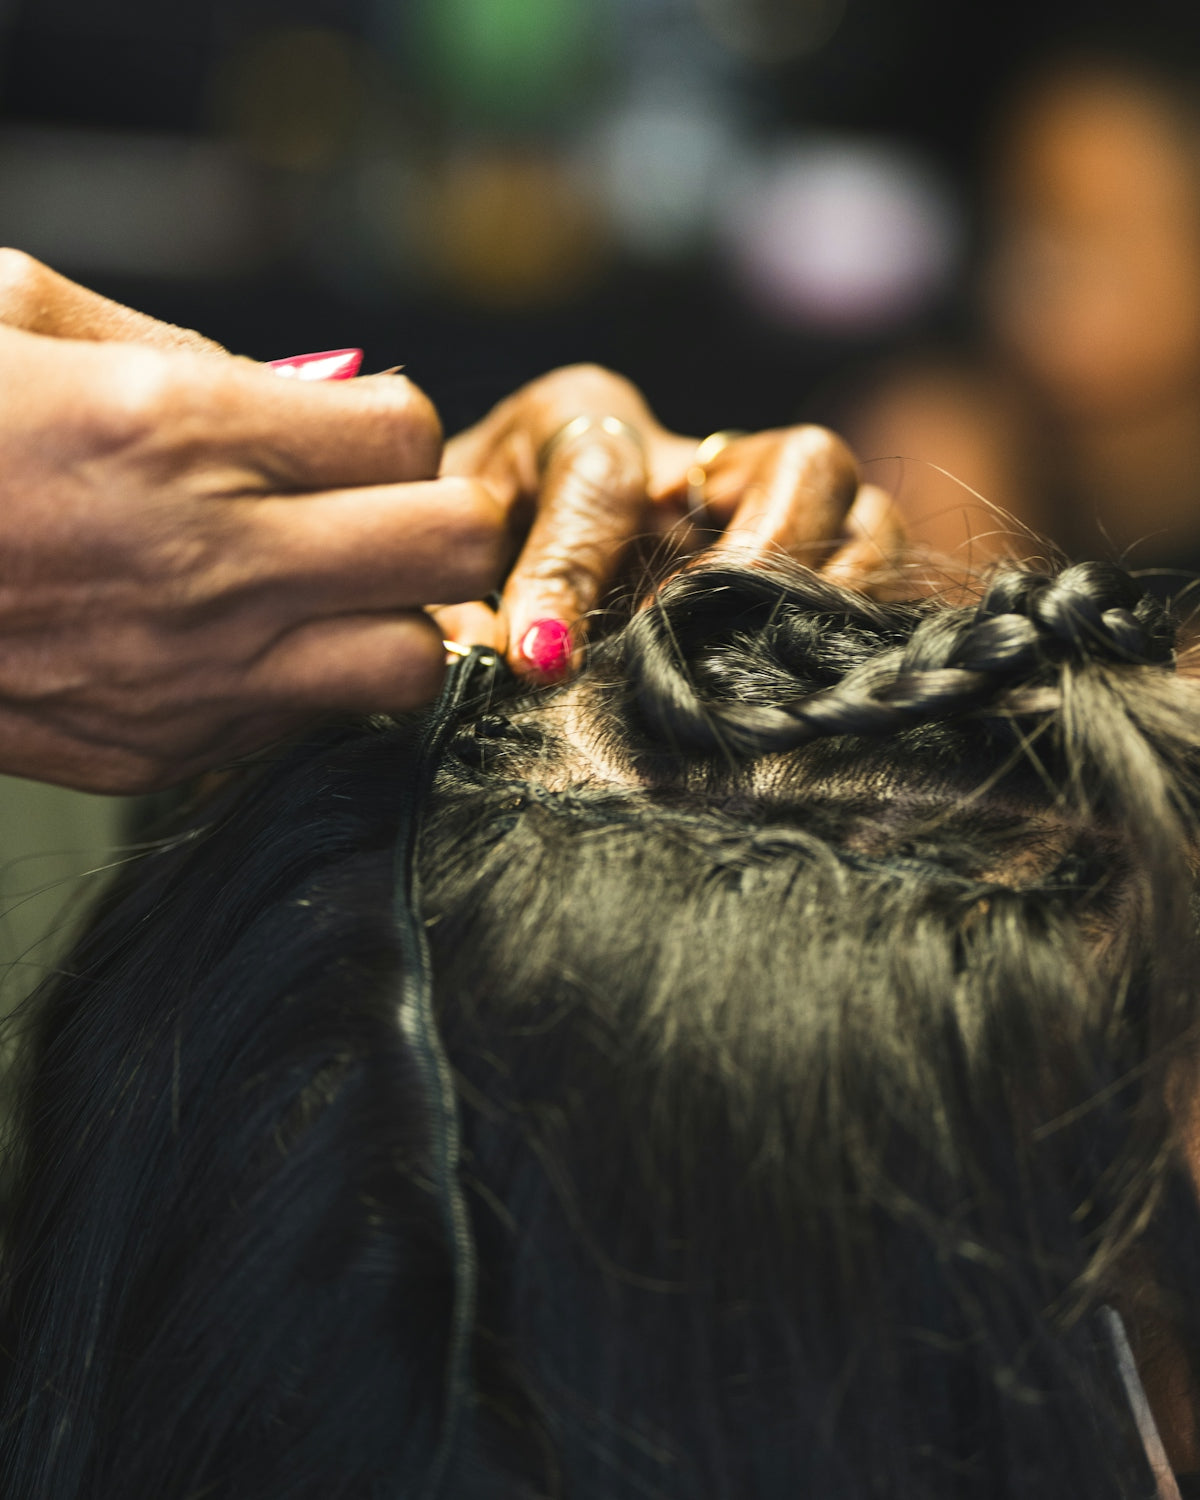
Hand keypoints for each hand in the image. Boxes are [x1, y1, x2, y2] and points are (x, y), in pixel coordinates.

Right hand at [0, 252, 504, 791]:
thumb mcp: (19, 315)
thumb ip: (191, 353)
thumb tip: (315, 391)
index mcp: (172, 428)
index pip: (407, 433)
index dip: (399, 424)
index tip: (360, 430)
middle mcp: (207, 561)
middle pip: (449, 550)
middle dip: (444, 520)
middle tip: (395, 509)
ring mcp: (192, 673)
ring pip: (408, 663)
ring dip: (395, 618)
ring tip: (337, 588)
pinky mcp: (162, 749)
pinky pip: (307, 724)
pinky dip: (310, 683)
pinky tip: (247, 642)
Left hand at [438, 364, 903, 678]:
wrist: (476, 568)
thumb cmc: (455, 565)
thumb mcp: (438, 574)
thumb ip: (464, 615)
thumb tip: (535, 667)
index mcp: (579, 419)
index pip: (604, 472)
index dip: (573, 570)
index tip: (541, 660)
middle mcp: (693, 449)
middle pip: (803, 462)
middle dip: (765, 565)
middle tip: (700, 655)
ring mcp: (761, 506)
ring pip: (864, 515)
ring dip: (826, 604)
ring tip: (754, 678)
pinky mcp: (797, 562)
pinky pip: (873, 577)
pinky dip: (851, 632)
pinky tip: (792, 686)